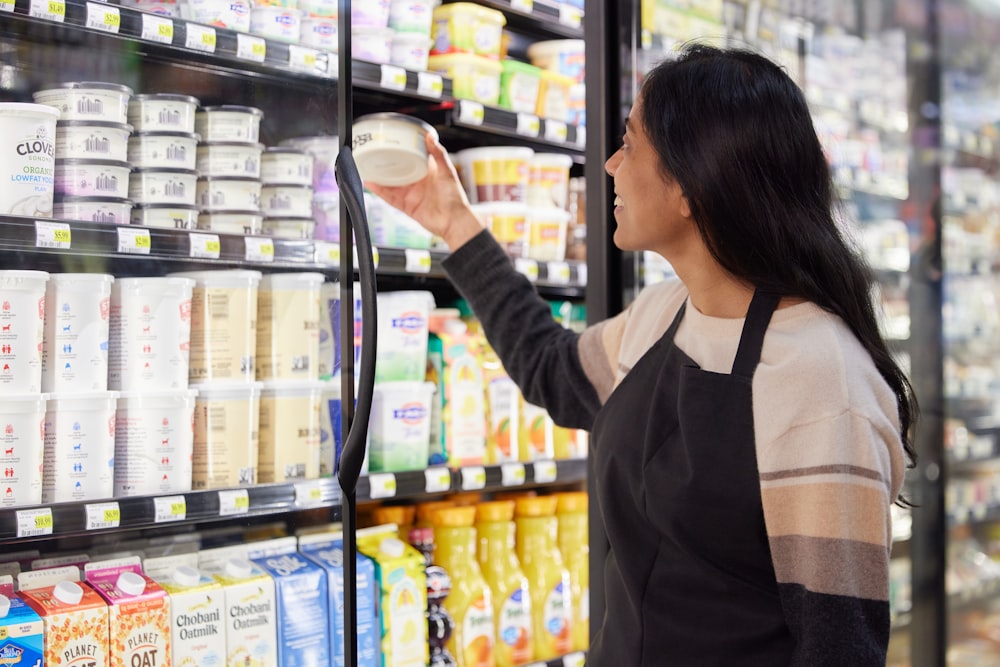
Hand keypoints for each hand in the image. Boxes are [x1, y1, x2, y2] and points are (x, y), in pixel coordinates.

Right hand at [366, 133, 483, 250]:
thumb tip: (430, 136)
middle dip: (387, 164)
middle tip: (375, 153)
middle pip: (398, 171)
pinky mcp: (406, 206)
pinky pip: (390, 198)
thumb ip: (438, 154)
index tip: (393, 142)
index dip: (403, 151)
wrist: (454, 220)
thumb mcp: (447, 171)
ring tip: (368, 166)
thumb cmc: (455, 198)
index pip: (412, 158)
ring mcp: (411, 195)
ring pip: (391, 184)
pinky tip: (371, 183)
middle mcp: (417, 182)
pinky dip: (380, 191)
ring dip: (379, 177)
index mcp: (427, 172)